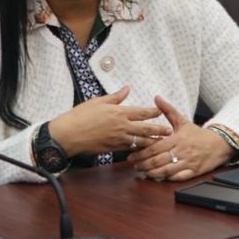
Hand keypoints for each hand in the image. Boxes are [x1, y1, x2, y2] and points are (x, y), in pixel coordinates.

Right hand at [48, 84, 169, 156]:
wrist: (69, 135)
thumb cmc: (80, 116)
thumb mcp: (98, 101)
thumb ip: (115, 97)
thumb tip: (127, 88)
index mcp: (119, 112)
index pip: (141, 112)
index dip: (153, 112)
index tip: (162, 111)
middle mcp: (122, 126)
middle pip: (145, 128)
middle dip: (158, 130)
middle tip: (169, 131)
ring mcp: (118, 139)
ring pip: (140, 141)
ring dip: (152, 141)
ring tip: (162, 142)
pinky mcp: (113, 149)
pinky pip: (130, 148)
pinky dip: (138, 149)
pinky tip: (143, 149)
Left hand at [130, 96, 233, 181]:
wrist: (219, 144)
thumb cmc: (198, 134)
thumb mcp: (182, 121)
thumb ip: (168, 110)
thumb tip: (156, 98)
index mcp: (177, 138)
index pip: (155, 147)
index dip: (142, 153)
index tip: (131, 155)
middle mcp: (182, 151)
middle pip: (158, 160)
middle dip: (143, 164)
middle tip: (133, 165)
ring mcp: (188, 162)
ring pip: (166, 170)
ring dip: (152, 173)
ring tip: (143, 172)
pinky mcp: (194, 172)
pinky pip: (178, 177)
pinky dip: (167, 178)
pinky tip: (159, 178)